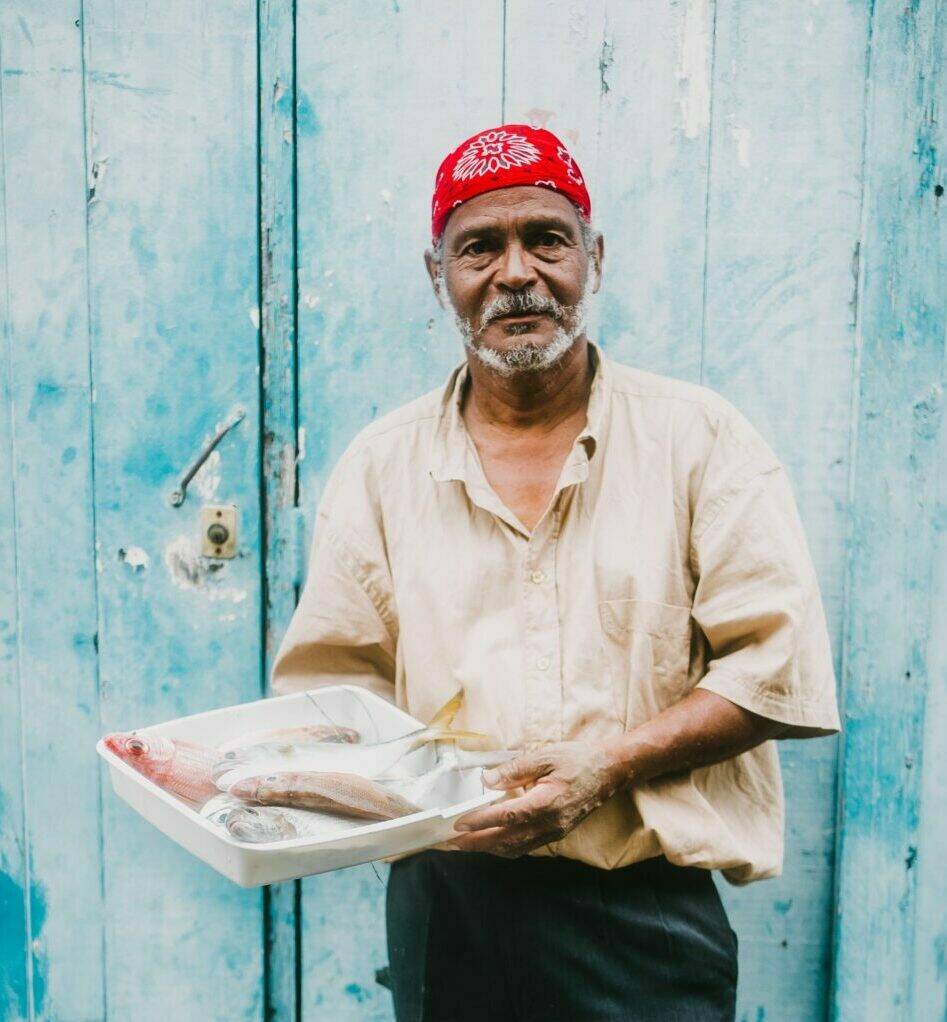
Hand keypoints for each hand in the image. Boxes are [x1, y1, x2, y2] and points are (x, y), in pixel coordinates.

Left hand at [448, 740, 626, 857]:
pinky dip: (503, 847)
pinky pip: (525, 847)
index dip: (481, 821)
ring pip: (514, 848)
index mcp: (546, 802)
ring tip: (464, 845)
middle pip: (506, 840)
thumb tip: (488, 780)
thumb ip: (515, 769)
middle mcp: (549, 823)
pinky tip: (491, 842)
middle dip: (475, 843)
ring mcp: (553, 832)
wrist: (609, 772)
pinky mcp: (555, 833)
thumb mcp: (546, 755)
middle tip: (450, 843)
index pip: (507, 816)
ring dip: (487, 849)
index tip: (459, 823)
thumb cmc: (578, 760)